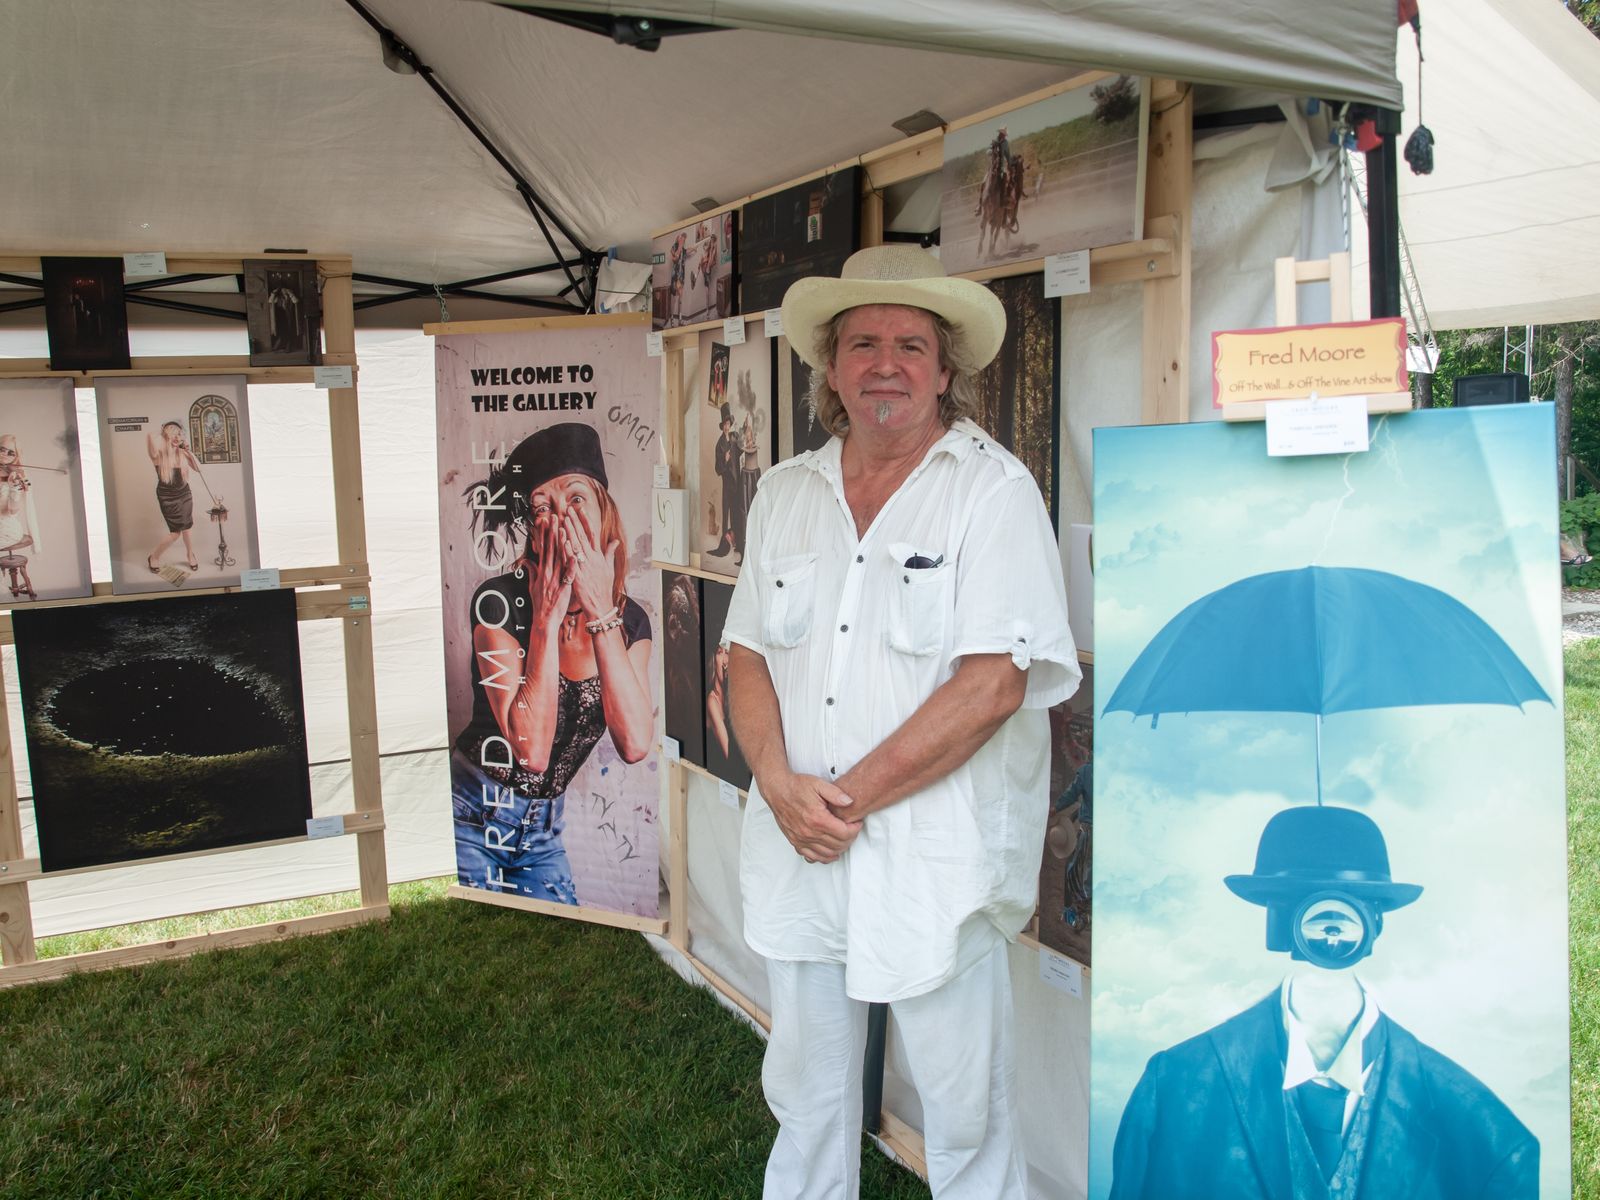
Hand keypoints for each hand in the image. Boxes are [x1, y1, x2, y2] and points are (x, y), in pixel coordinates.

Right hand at [525, 516, 572, 632]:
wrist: (544, 619)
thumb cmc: (540, 603)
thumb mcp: (532, 585)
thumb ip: (531, 571)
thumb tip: (526, 561)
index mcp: (542, 571)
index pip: (543, 548)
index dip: (544, 534)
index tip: (544, 521)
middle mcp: (548, 572)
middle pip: (551, 549)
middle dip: (552, 532)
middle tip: (554, 517)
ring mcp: (556, 579)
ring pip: (560, 558)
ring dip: (562, 543)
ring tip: (564, 529)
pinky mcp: (564, 587)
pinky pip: (569, 575)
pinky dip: (572, 565)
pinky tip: (575, 556)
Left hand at [562, 507, 620, 621]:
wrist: (600, 605)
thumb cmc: (603, 588)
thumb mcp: (609, 568)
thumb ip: (610, 553)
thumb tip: (615, 541)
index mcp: (599, 556)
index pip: (592, 534)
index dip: (586, 521)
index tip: (580, 510)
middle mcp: (592, 559)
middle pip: (583, 536)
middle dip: (575, 522)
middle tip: (568, 510)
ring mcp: (585, 566)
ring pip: (576, 545)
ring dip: (570, 531)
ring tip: (563, 520)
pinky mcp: (578, 575)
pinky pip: (571, 560)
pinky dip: (567, 549)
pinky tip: (562, 540)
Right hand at [762, 772, 861, 863]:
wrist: (777, 790)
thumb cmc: (797, 786)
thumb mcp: (819, 784)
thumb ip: (836, 793)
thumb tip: (850, 802)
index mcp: (818, 818)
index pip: (844, 833)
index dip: (855, 829)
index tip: (857, 823)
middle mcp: (809, 832)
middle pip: (838, 845)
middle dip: (850, 839)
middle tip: (852, 830)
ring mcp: (801, 839)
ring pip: (827, 854)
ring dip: (839, 849)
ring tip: (844, 839)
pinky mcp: (795, 841)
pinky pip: (812, 857)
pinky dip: (823, 857)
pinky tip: (830, 852)